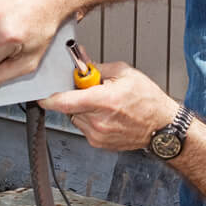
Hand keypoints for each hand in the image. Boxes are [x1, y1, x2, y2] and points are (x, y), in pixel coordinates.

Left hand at [39, 63, 178, 151]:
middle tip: (91, 90)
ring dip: (83, 109)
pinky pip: (84, 127)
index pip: (64, 101)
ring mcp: (98, 135)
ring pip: (76, 117)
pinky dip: (90, 120)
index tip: (42, 93)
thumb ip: (97, 67)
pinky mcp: (99, 144)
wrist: (162, 127)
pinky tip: (107, 116)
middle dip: (75, 96)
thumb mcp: (125, 73)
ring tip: (104, 104)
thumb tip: (81, 62)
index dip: (49, 97)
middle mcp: (98, 121)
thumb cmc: (148, 101)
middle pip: (69, 107)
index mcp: (103, 101)